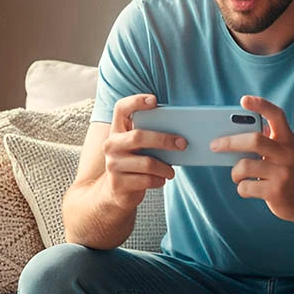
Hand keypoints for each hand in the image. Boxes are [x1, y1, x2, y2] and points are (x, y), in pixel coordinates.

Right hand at [99, 94, 186, 209]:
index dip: (136, 101)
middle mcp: (111, 145)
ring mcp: (112, 165)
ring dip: (165, 167)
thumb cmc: (134, 163)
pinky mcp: (118, 184)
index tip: (154, 100)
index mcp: (117, 130)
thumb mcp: (138, 147)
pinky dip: (159, 180)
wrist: (115, 192)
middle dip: (164, 139)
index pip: (121, 108)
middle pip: (139, 137)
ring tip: (171, 171)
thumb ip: (150, 136)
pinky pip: (146, 180)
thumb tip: (180, 134)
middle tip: (182, 144)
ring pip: (147, 163)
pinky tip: (161, 180)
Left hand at [210, 95, 293, 222]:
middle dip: (230, 142)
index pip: (276, 116)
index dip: (261, 105)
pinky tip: (247, 188)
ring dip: (235, 172)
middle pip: (254, 140)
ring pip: (244, 166)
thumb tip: (226, 137)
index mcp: (287, 139)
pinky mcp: (276, 192)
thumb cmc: (284, 171)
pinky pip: (245, 186)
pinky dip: (241, 187)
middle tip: (214, 145)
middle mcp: (287, 153)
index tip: (244, 100)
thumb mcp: (280, 153)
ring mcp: (283, 173)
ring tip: (237, 175)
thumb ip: (262, 143)